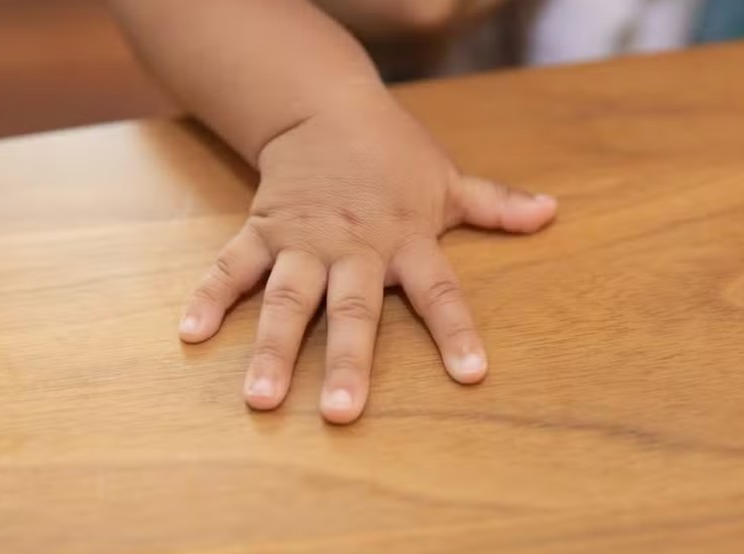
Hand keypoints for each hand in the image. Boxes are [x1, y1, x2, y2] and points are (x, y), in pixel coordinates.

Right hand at [178, 93, 556, 423]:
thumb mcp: (448, 178)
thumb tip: (552, 212)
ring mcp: (303, 239)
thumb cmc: (393, 153)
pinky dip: (212, 296)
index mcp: (406, 238)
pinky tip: (191, 333)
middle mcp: (355, 246)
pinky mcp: (262, 228)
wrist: (325, 107)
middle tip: (342, 414)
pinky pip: (233, 265)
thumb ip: (495, 203)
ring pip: (289, 298)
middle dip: (348, 361)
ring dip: (274, 347)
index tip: (472, 375)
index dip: (456, 331)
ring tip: (261, 398)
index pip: (439, 291)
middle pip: (354, 309)